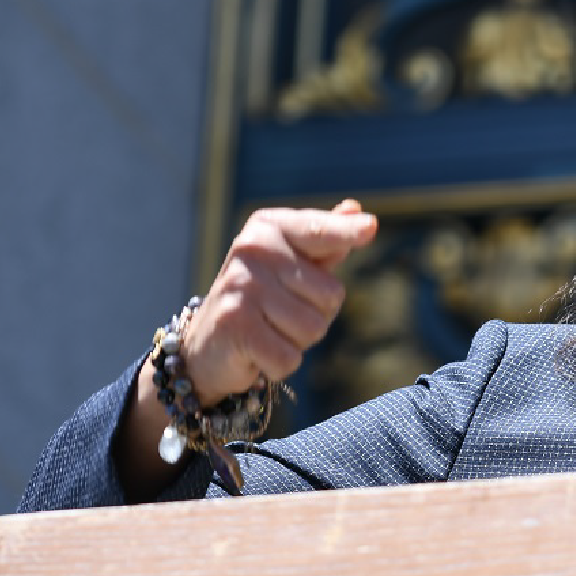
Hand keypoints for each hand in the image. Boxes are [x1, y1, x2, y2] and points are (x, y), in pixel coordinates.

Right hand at [181, 199, 376, 404]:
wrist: (205, 344)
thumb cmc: (260, 299)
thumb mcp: (290, 264)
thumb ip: (324, 239)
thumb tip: (356, 210)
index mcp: (268, 227)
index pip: (319, 231)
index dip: (346, 233)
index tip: (370, 227)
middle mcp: (253, 249)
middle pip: (331, 294)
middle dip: (315, 315)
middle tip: (279, 315)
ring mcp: (242, 285)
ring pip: (313, 329)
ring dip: (297, 342)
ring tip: (268, 331)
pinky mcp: (235, 324)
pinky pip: (289, 357)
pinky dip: (279, 365)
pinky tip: (256, 353)